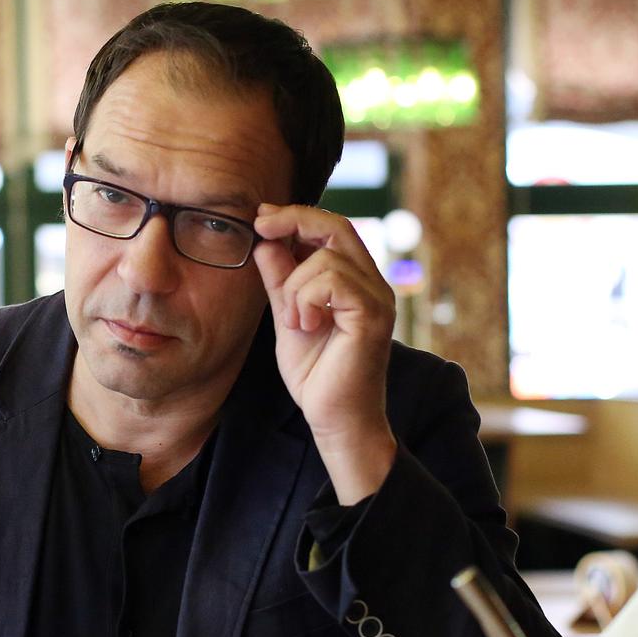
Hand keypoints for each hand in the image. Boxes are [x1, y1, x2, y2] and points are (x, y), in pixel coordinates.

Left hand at [252, 203, 397, 503]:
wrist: (334, 421)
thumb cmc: (316, 376)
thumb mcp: (287, 318)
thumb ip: (280, 282)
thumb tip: (266, 243)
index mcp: (355, 281)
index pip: (332, 229)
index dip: (296, 216)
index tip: (261, 217)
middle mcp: (372, 284)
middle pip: (337, 225)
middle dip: (294, 219)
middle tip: (260, 225)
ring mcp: (377, 298)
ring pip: (326, 257)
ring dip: (295, 286)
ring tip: (294, 321)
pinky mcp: (372, 316)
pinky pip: (332, 282)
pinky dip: (306, 299)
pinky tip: (304, 326)